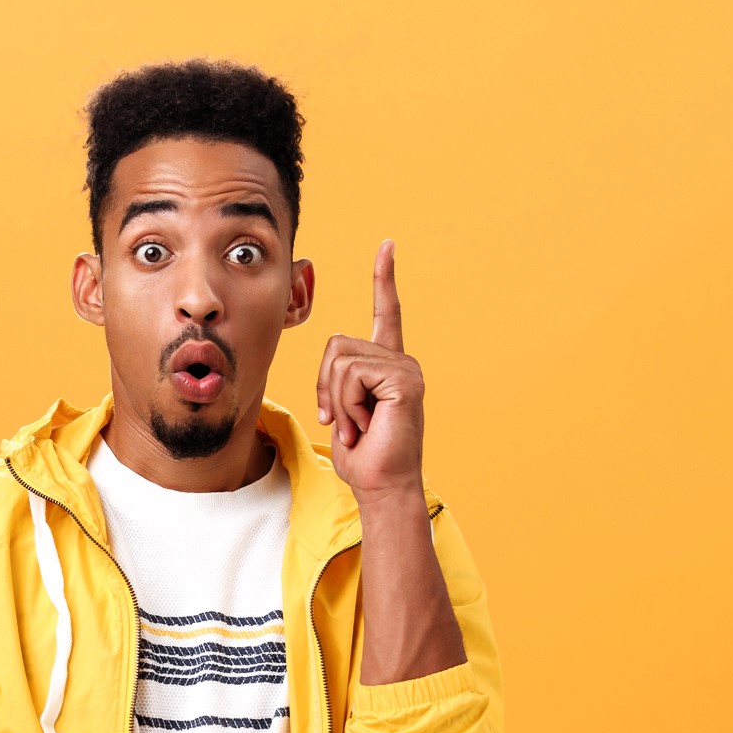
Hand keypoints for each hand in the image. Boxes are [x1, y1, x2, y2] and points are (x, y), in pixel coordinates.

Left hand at [315, 240, 425, 500]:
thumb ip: (336, 379)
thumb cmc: (361, 455)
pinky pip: (353, 375)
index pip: (387, 313)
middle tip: (345, 420)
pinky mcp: (404, 380)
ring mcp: (406, 369)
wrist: (381, 486)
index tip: (387, 245)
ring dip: (337, 399)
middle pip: (336, 343)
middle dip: (325, 385)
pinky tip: (366, 423)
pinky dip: (348, 403)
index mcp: (386, 364)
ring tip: (358, 424)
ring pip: (340, 360)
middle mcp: (400, 360)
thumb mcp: (340, 408)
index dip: (384, 279)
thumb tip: (333, 362)